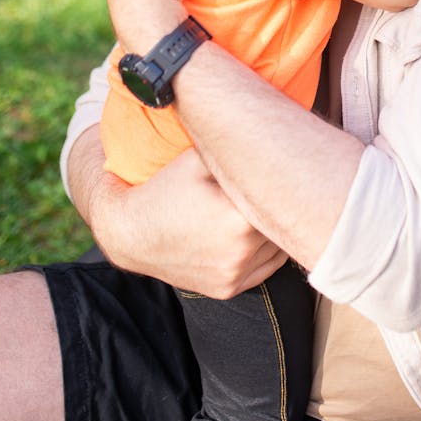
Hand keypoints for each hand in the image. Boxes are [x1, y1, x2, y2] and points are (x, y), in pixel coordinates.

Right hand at [89, 146, 287, 295]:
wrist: (130, 232)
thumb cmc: (165, 188)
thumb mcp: (197, 158)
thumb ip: (234, 149)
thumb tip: (266, 132)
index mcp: (238, 220)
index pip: (281, 197)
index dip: (287, 181)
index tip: (290, 168)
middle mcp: (240, 253)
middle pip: (281, 222)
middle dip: (283, 204)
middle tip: (287, 184)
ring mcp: (234, 275)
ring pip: (277, 246)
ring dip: (275, 228)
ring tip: (266, 205)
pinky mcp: (228, 289)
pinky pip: (265, 268)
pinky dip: (266, 250)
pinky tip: (257, 230)